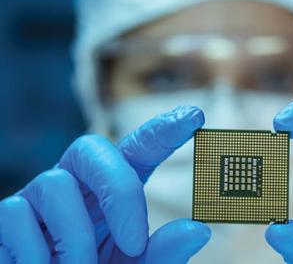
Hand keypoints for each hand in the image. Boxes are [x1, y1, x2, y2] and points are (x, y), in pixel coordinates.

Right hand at [0, 106, 209, 263]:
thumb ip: (162, 252)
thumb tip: (199, 229)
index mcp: (112, 192)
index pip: (138, 151)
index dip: (162, 131)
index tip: (194, 117)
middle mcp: (77, 184)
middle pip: (92, 148)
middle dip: (118, 188)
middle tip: (134, 243)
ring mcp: (39, 196)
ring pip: (55, 183)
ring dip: (75, 238)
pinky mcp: (8, 215)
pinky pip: (17, 214)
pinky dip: (37, 251)